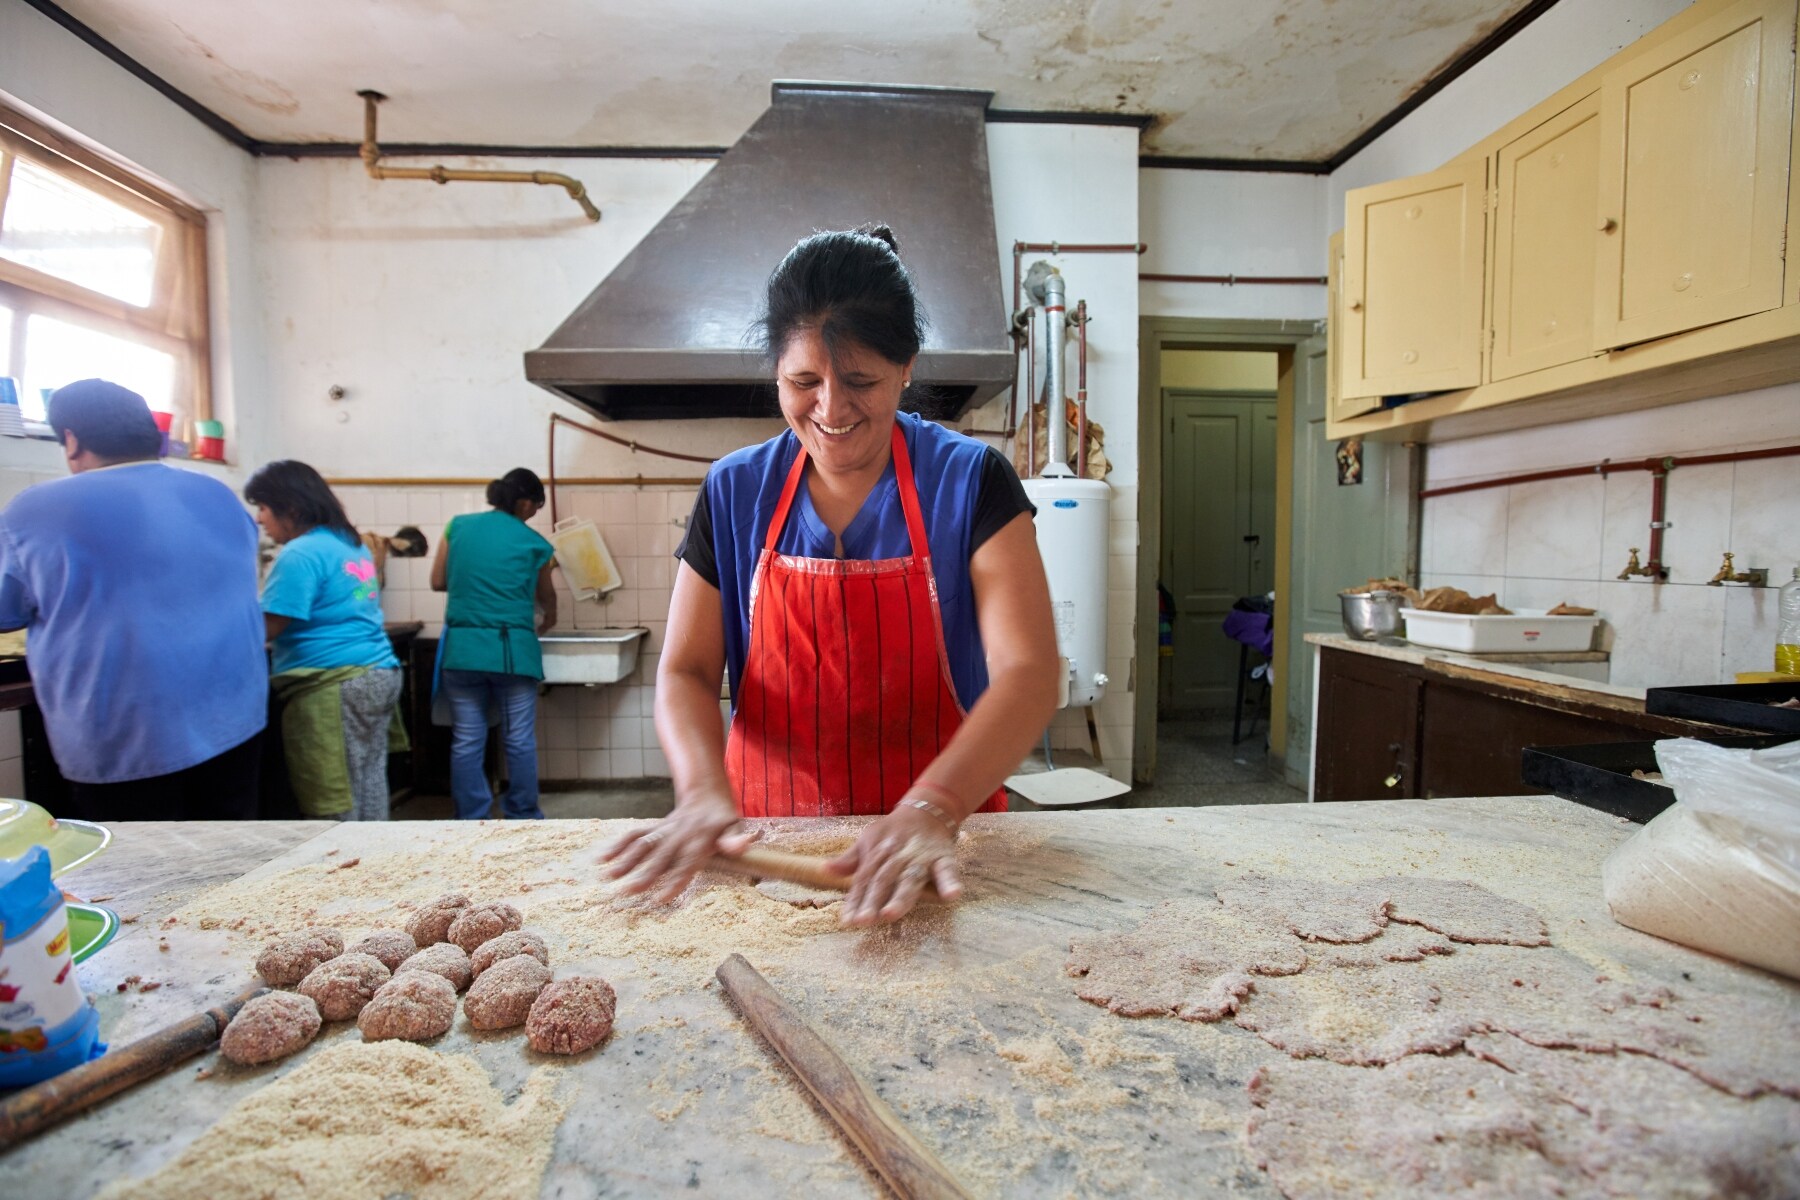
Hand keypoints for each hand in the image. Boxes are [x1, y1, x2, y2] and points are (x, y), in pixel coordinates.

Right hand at [601, 791, 753, 902]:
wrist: (706, 791)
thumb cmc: (723, 817)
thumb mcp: (736, 825)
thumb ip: (736, 839)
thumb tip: (744, 844)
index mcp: (700, 838)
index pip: (688, 861)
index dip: (676, 878)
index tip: (662, 896)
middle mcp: (679, 834)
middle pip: (660, 856)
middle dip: (645, 873)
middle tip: (629, 891)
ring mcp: (664, 830)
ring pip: (643, 844)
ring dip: (625, 859)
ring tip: (608, 876)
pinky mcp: (654, 827)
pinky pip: (635, 834)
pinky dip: (617, 845)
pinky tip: (601, 858)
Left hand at [825, 804, 961, 926]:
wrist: (926, 811)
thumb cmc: (893, 833)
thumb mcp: (869, 841)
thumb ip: (850, 860)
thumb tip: (825, 870)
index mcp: (878, 853)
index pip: (864, 879)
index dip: (855, 900)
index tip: (847, 921)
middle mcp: (897, 856)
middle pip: (884, 880)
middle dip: (873, 901)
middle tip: (863, 921)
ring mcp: (921, 857)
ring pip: (910, 878)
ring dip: (901, 897)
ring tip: (891, 914)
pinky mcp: (943, 858)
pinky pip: (948, 870)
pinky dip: (950, 882)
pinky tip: (952, 896)